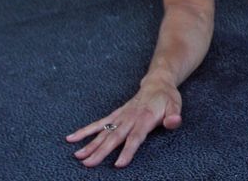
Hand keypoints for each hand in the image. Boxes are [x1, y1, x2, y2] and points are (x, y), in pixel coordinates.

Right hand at [65, 77, 181, 167]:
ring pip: (103, 131)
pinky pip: (98, 124)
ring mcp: (120, 116)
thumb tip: (174, 122)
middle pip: (114, 137)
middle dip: (101, 151)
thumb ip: (174, 116)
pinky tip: (71, 138)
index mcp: (145, 118)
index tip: (119, 164)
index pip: (135, 137)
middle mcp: (130, 117)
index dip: (127, 151)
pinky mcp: (114, 115)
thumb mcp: (176, 105)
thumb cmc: (167, 98)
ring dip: (90, 143)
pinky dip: (84, 131)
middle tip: (88, 163)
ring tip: (78, 156)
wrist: (157, 83)